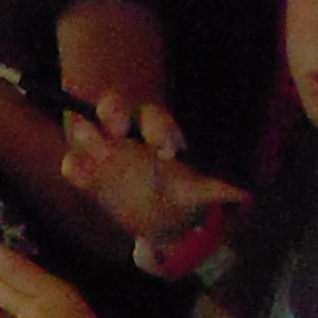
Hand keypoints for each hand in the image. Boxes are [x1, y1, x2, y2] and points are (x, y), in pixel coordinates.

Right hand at [59, 90, 245, 248]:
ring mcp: (100, 146)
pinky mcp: (84, 169)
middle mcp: (126, 130)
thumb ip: (212, 191)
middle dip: (115, 113)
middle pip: (117, 107)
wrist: (150, 210)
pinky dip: (76, 167)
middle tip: (116, 129)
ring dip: (88, 134)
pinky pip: (73, 162)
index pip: (156, 119)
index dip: (160, 130)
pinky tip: (79, 173)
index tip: (165, 150)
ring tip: (97, 153)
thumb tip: (243, 194)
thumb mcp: (196, 191)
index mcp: (156, 131)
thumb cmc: (177, 192)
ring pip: (88, 126)